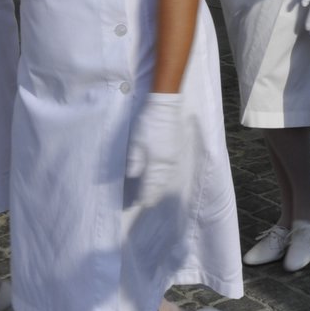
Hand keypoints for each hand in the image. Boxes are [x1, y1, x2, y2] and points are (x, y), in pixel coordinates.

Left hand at [127, 92, 184, 207]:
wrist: (166, 106)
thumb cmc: (148, 123)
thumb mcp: (136, 142)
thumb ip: (135, 161)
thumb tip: (132, 177)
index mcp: (156, 162)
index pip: (150, 185)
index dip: (143, 195)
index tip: (137, 203)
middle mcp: (167, 163)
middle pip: (160, 184)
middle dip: (151, 194)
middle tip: (144, 203)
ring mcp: (174, 157)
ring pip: (166, 179)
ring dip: (159, 188)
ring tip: (153, 196)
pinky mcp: (177, 151)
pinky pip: (171, 171)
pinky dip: (165, 179)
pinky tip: (162, 180)